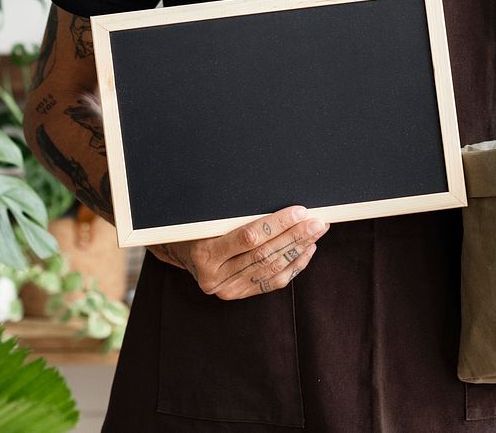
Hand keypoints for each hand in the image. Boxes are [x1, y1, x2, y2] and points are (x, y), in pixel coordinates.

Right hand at [149, 205, 329, 299]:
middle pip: (264, 255)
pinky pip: (272, 282)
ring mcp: (226, 289)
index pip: (249, 237)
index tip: (299, 211)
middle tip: (317, 222)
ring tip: (316, 232)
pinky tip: (307, 250)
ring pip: (271, 269)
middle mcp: (214, 276)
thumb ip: (235, 213)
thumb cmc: (195, 225)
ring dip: (299, 249)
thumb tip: (278, 200)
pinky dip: (293, 266)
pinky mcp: (237, 294)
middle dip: (295, 236)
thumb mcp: (207, 215)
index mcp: (204, 252)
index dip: (277, 224)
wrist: (178, 249)